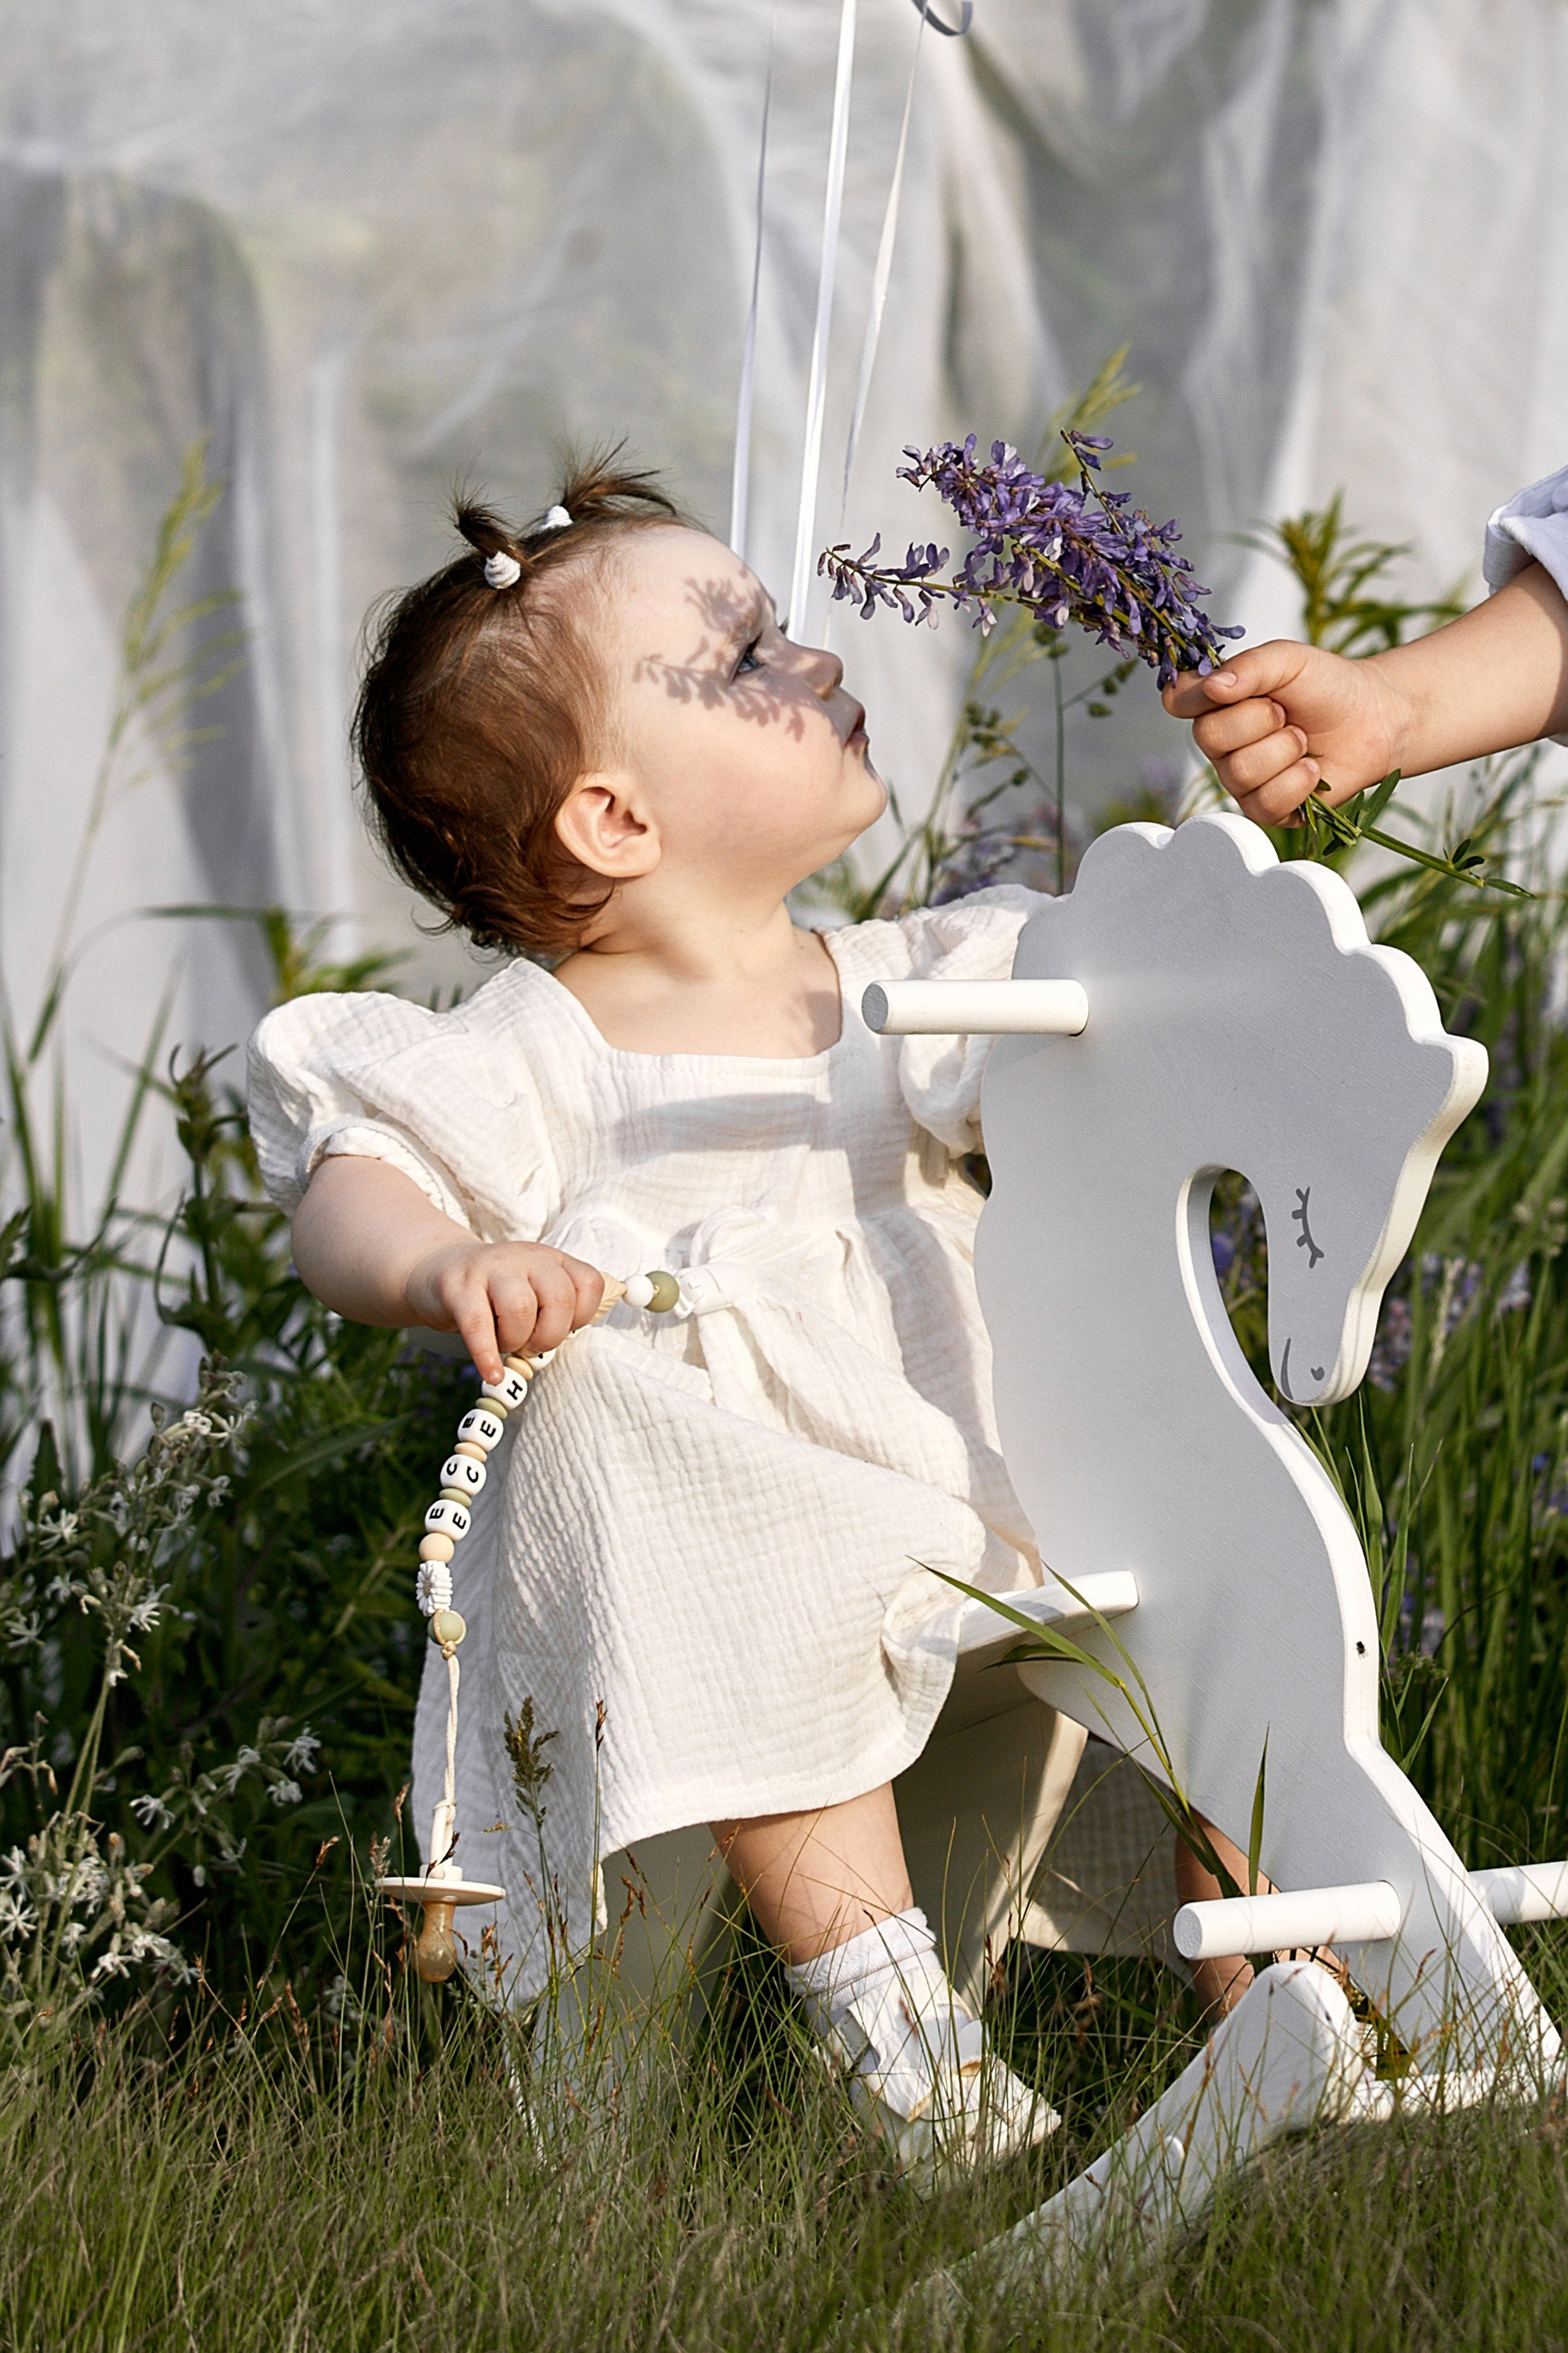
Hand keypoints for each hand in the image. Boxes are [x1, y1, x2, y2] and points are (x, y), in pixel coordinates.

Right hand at [402, 1238, 605, 1381]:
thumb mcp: (533, 1289)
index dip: (582, 1315)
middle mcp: (526, 1257)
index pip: (589, 1283)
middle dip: (550, 1334)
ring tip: (504, 1343)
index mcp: (551, 1260)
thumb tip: (576, 1338)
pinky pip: (477, 1325)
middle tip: (531, 1344)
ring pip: (521, 1309)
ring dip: (516, 1340)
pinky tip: (492, 1373)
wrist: (437, 1269)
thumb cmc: (495, 1294)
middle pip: (559, 1297)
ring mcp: (490, 1268)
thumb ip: (559, 1309)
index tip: (564, 1328)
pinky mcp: (458, 1287)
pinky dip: (487, 1355)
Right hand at [1163, 641, 1408, 826]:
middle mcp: (1221, 743)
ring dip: (1285, 750)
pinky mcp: (1265, 809)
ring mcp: (1240, 779)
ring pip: (1240, 772)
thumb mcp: (1290, 660)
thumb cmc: (1329, 687)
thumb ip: (1250, 666)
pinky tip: (1312, 768)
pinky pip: (1265, 802)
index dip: (1197, 696)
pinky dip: (1298, 781)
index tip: (1229, 688)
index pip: (1178, 700)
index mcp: (1217, 702)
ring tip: (1304, 739)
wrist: (1374, 720)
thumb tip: (1213, 687)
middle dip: (1259, 719)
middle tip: (1287, 712)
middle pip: (1208, 737)